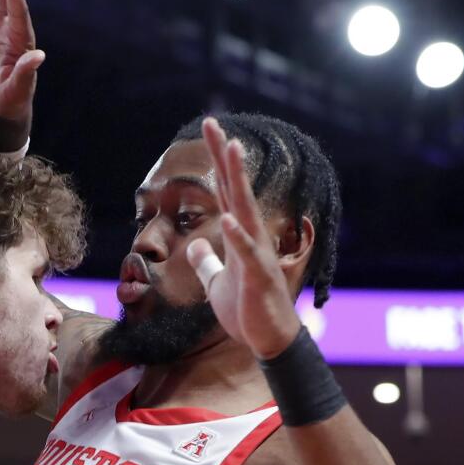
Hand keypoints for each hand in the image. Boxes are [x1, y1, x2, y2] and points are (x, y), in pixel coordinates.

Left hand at [185, 118, 302, 359]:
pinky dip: (239, 236)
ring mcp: (257, 254)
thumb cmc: (246, 311)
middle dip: (225, 157)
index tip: (209, 131)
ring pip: (246, 210)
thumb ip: (207, 261)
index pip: (226, 190)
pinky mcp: (258, 276)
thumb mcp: (216, 283)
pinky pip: (247, 254)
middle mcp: (250, 236)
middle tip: (215, 123)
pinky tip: (231, 218)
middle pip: (236, 188)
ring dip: (239, 180)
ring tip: (232, 150)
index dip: (217, 162)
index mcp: (238, 236)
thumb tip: (196, 243)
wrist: (267, 341)